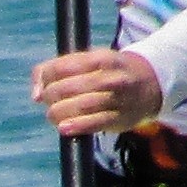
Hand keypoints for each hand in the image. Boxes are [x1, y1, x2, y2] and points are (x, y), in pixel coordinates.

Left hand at [31, 48, 163, 136]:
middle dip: (51, 97)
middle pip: (68, 87)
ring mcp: (117, 98)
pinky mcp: (120, 118)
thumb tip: (36, 94)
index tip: (44, 87)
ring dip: (59, 112)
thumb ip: (57, 69)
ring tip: (54, 115)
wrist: (151, 84)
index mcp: (100, 58)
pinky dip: (77, 126)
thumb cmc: (108, 73)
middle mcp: (110, 77)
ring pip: (81, 106)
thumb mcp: (89, 61)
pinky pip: (96, 123)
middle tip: (50, 102)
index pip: (62, 66)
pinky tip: (64, 128)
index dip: (46, 78)